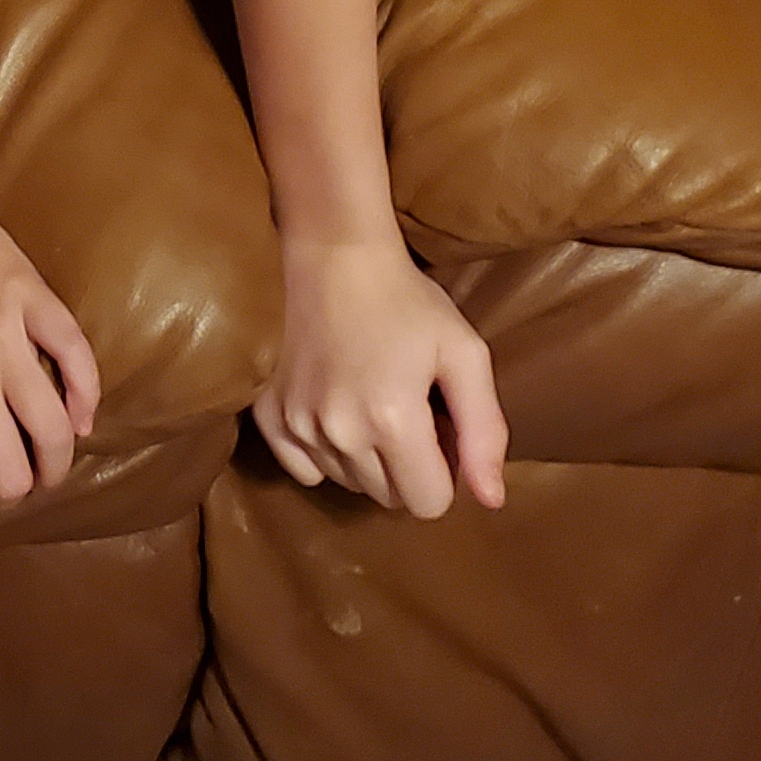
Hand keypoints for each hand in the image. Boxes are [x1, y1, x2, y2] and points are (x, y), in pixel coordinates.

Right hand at [252, 235, 507, 517]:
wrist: (335, 255)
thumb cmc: (408, 302)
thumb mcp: (466, 354)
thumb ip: (485, 431)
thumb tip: (492, 501)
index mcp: (394, 420)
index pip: (428, 504)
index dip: (444, 472)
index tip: (437, 428)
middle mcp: (341, 432)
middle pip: (388, 498)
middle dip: (407, 467)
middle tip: (407, 409)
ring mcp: (298, 424)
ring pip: (348, 485)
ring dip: (367, 460)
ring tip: (371, 402)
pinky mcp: (268, 413)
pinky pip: (303, 469)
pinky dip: (322, 454)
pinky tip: (334, 411)